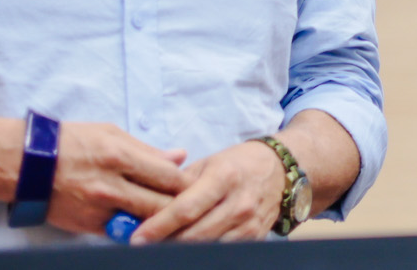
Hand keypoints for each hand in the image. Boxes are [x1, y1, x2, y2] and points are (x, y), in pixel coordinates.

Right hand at [44, 122, 189, 234]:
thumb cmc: (71, 142)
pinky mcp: (88, 226)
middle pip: (160, 205)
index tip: (197, 186)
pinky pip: (121, 233)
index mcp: (120, 156)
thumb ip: (148, 150)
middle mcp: (111, 186)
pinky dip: (135, 230)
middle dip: (179, 207)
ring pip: (143, 223)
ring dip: (159, 222)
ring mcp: (99, 209)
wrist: (27, 164)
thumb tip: (179, 156)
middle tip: (192, 207)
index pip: (168, 177)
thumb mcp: (111, 134)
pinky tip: (145, 225)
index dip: (187, 184)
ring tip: (172, 219)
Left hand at [130, 140, 284, 243]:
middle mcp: (239, 202)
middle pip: (194, 234)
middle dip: (164, 243)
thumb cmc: (237, 164)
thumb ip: (179, 184)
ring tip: (160, 247)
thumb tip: (144, 204)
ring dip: (180, 250)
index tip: (136, 237)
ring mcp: (248, 224)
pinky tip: (186, 249)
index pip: (186, 208)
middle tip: (141, 246)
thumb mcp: (208, 164)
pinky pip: (222, 252)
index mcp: (224, 177)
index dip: (158, 226)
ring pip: (206, 248)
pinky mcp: (254, 238)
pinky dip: (201, 252)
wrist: (279, 171)